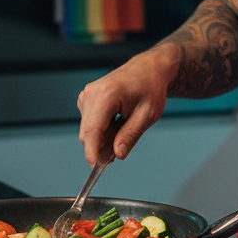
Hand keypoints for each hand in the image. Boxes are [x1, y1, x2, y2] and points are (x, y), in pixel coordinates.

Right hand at [77, 44, 177, 164]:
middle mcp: (92, 93)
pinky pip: (89, 122)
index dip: (93, 151)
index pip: (93, 130)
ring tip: (124, 127)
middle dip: (101, 146)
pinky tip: (116, 121)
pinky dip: (101, 128)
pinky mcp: (86, 98)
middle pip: (88, 132)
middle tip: (121, 149)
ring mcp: (87, 94)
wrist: (149, 69)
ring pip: (87, 129)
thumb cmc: (151, 88)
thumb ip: (131, 136)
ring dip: (102, 137)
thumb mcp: (147, 115)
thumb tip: (117, 154)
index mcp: (106, 94)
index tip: (96, 168)